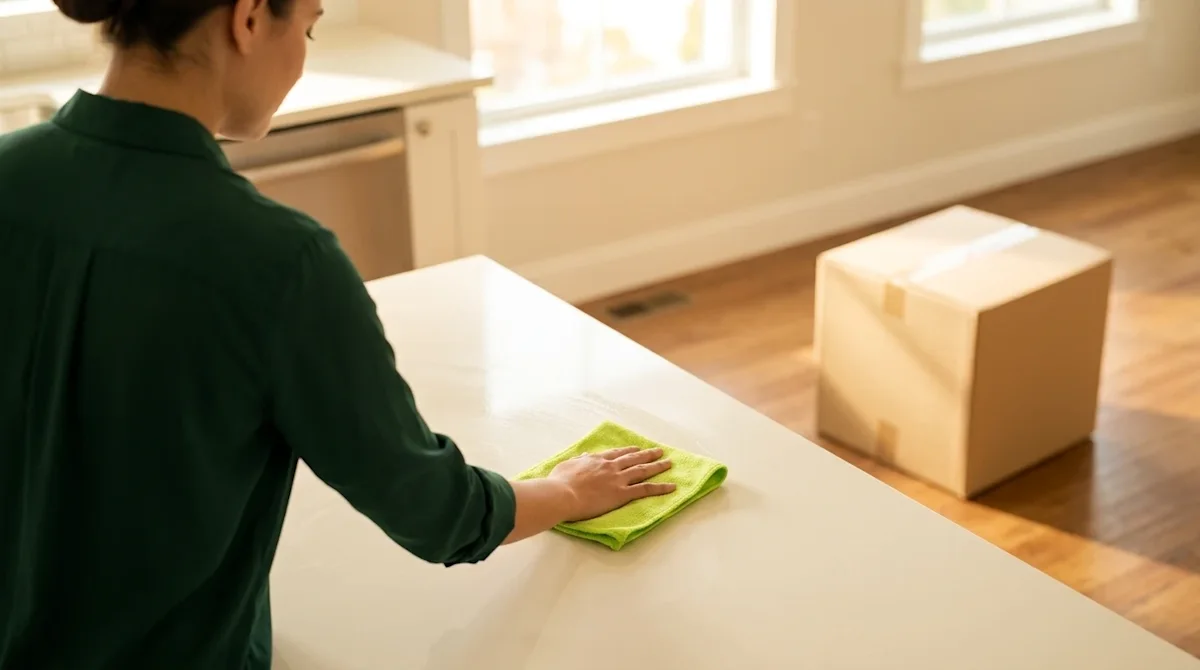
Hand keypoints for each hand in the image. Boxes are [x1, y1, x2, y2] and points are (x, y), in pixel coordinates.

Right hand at [548, 447, 676, 521]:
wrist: (562, 494)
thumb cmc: (559, 482)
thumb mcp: (566, 465)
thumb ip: (578, 460)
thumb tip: (584, 456)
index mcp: (597, 459)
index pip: (617, 453)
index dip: (629, 451)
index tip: (637, 449)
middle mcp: (611, 466)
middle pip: (634, 458)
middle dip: (648, 454)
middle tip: (659, 452)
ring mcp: (618, 479)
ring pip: (643, 470)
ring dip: (657, 466)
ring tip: (669, 463)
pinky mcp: (622, 493)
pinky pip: (646, 489)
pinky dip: (660, 487)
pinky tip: (671, 486)